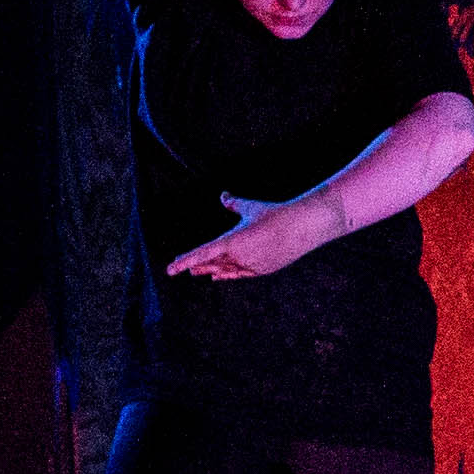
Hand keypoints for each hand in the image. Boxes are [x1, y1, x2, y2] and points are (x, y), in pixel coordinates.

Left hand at [166, 194, 309, 280]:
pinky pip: (240, 274)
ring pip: (226, 269)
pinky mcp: (263, 269)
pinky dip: (228, 274)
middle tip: (183, 268)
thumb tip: (224, 197)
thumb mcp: (251, 207)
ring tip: (200, 272)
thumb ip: (234, 204)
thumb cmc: (275, 214)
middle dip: (197, 265)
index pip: (201, 254)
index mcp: (231, 241)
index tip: (170, 269)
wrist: (303, 227)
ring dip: (212, 269)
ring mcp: (252, 265)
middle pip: (212, 263)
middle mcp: (239, 257)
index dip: (184, 261)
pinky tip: (218, 276)